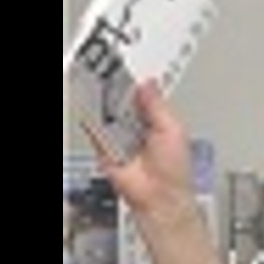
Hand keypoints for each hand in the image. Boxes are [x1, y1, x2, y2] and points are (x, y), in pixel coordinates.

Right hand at [86, 80, 194, 221]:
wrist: (158, 196)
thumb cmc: (173, 169)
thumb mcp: (172, 129)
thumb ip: (157, 106)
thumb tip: (148, 83)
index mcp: (159, 120)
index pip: (145, 96)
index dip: (137, 83)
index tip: (129, 66)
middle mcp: (138, 127)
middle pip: (123, 101)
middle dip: (117, 88)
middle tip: (110, 70)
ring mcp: (121, 137)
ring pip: (108, 112)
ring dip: (103, 100)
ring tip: (98, 81)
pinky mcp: (105, 148)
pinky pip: (95, 130)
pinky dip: (91, 118)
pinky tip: (89, 104)